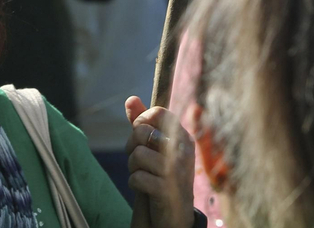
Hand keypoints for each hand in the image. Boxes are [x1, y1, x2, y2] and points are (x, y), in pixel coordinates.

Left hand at [125, 96, 194, 227]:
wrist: (175, 214)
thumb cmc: (163, 175)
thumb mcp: (155, 147)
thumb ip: (143, 123)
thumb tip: (130, 99)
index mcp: (183, 137)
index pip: (159, 112)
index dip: (141, 121)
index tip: (141, 136)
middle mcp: (183, 151)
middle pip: (143, 131)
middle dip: (131, 146)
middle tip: (138, 159)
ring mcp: (176, 171)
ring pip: (137, 154)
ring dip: (132, 167)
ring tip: (142, 174)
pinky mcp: (167, 190)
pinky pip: (137, 177)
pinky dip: (134, 182)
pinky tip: (143, 187)